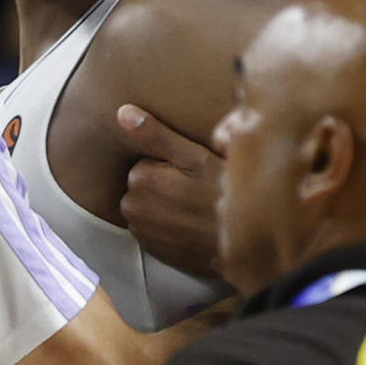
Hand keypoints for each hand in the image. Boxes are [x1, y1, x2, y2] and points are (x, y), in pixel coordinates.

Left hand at [115, 103, 222, 277]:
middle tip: (197, 189)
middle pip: (145, 185)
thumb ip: (155, 135)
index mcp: (139, 178)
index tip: (193, 171)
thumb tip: (123, 113)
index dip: (172, 164)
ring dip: (167, 206)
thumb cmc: (224, 196)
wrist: (242, 245)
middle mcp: (132, 208)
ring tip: (196, 207)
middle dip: (166, 185)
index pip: (146, 160)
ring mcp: (142, 232)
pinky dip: (169, 227)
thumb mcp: (195, 157)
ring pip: (149, 207)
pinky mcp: (154, 251)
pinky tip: (191, 225)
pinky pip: (156, 230)